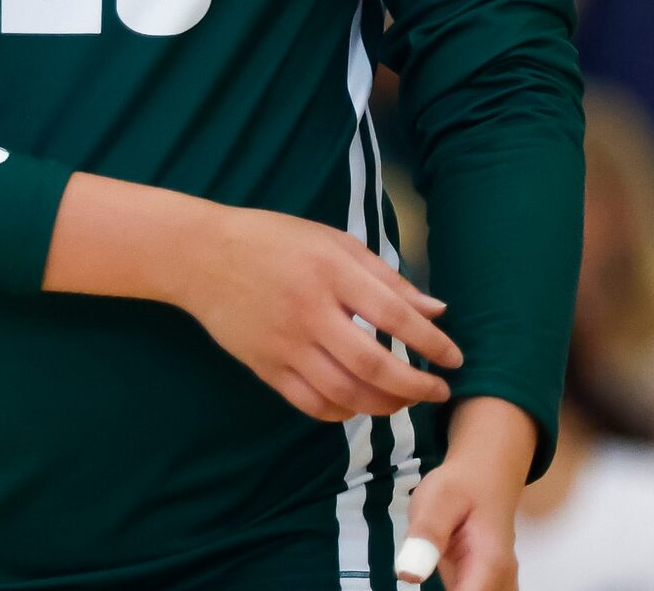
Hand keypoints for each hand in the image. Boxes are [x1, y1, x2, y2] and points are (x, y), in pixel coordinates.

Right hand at [161, 205, 460, 422]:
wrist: (199, 255)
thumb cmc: (273, 241)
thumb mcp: (333, 242)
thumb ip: (386, 278)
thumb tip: (436, 312)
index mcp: (330, 272)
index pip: (396, 316)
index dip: (433, 343)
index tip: (455, 359)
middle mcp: (309, 311)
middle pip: (374, 365)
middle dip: (416, 386)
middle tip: (438, 392)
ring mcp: (284, 343)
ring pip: (345, 393)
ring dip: (385, 405)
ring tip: (404, 401)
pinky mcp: (264, 365)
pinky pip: (311, 403)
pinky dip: (342, 412)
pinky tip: (358, 404)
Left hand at [399, 396, 532, 589]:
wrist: (485, 475)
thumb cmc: (461, 485)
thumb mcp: (437, 499)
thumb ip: (427, 534)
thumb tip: (408, 576)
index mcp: (490, 564)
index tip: (415, 575)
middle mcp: (500, 581)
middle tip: (417, 564)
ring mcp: (496, 583)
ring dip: (456, 587)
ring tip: (426, 560)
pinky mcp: (483, 581)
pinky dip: (458, 588)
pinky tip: (430, 565)